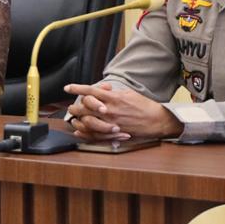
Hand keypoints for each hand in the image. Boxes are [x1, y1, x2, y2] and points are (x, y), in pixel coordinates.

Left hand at [64, 82, 182, 141]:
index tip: (67, 88)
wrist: (157, 121)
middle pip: (84, 107)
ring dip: (77, 120)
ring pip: (87, 122)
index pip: (90, 91)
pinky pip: (94, 135)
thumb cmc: (144, 106)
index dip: (76, 88)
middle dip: (75, 107)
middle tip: (71, 107)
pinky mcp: (114, 134)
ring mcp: (111, 124)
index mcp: (113, 98)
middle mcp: (110, 111)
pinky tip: (79, 131)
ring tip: (74, 119)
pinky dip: (84, 133)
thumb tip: (102, 89)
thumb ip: (113, 92)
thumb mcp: (128, 93)